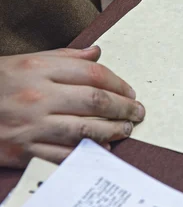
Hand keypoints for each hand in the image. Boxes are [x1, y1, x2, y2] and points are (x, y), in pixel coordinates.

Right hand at [0, 46, 143, 167]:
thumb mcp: (25, 61)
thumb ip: (64, 57)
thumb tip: (97, 52)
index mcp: (38, 69)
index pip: (93, 74)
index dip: (119, 84)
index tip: (130, 92)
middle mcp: (37, 96)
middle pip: (96, 101)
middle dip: (124, 108)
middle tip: (137, 113)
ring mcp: (29, 125)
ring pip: (86, 129)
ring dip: (114, 131)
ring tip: (126, 130)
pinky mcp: (22, 151)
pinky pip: (65, 154)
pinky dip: (88, 152)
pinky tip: (103, 149)